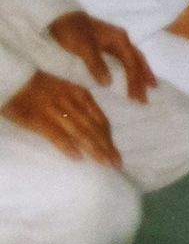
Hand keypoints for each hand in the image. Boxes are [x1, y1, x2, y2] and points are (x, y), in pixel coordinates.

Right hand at [2, 71, 119, 166]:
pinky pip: (56, 133)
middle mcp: (74, 102)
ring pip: (80, 132)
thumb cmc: (40, 88)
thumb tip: (93, 128)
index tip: (116, 154)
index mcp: (82, 95)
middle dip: (107, 147)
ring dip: (94, 148)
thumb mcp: (68, 92)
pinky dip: (67, 145)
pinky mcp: (39, 118)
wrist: (16, 79)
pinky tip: (77, 157)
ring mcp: (57, 110)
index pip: (101, 120)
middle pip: (94, 128)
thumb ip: (80, 107)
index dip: (109, 138)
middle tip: (116, 164)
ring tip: (104, 163)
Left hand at [48, 13, 154, 100]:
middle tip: (149, 95)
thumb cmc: (72, 32)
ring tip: (149, 85)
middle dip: (145, 77)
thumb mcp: (83, 48)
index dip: (135, 81)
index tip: (136, 98)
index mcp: (120, 40)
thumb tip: (108, 83)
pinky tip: (130, 74)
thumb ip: (96, 64)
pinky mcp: (107, 44)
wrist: (60, 17)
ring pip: (134, 59)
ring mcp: (115, 41)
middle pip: (138, 60)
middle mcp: (122, 40)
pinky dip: (131, 68)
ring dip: (141, 72)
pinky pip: (125, 58)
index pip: (132, 64)